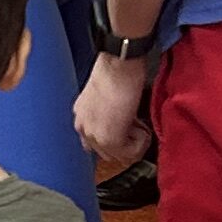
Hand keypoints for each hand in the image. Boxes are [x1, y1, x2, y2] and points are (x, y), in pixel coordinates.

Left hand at [73, 54, 150, 171]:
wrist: (119, 65)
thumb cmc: (115, 71)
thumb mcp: (103, 96)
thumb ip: (105, 114)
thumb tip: (120, 123)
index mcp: (80, 117)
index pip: (95, 143)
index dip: (117, 137)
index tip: (129, 127)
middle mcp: (83, 128)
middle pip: (106, 153)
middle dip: (125, 143)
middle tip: (137, 125)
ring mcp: (95, 135)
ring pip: (118, 156)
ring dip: (133, 143)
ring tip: (139, 124)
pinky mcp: (110, 139)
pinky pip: (130, 153)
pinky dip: (141, 142)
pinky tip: (140, 125)